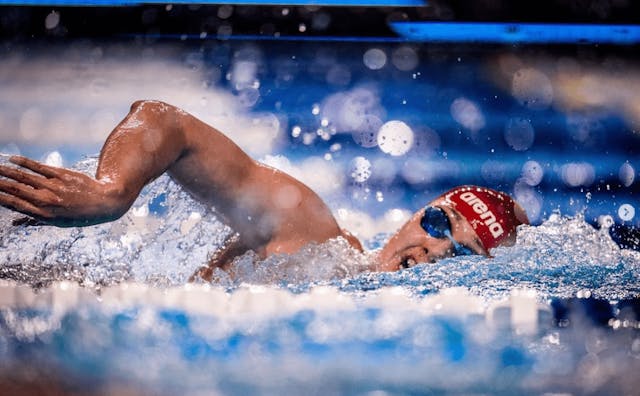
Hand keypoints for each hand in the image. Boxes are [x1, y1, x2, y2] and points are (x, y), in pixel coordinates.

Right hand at [0, 156, 123, 226]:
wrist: (104, 203)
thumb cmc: (79, 214)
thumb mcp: (58, 223)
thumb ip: (36, 220)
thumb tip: (16, 223)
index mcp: (44, 215)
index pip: (15, 204)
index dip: (0, 198)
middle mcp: (46, 200)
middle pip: (15, 189)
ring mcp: (53, 187)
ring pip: (24, 177)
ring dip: (6, 171)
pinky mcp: (61, 175)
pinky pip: (38, 167)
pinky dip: (23, 163)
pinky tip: (12, 159)